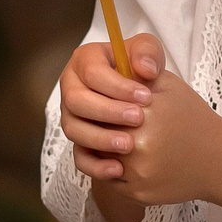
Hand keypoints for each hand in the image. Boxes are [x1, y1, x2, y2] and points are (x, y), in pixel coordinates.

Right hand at [59, 32, 163, 173]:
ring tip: (129, 145)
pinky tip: (119, 169)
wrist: (146, 104)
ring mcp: (72, 117)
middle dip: (107, 111)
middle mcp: (71, 88)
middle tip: (138, 118)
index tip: (146, 97)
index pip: (92, 72)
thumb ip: (148, 52)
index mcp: (85, 61)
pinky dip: (96, 165)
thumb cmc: (143, 74)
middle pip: (76, 100)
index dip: (117, 85)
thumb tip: (144, 69)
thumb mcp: (149, 55)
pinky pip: (79, 157)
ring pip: (74, 129)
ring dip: (100, 138)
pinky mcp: (79, 142)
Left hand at [97, 68, 221, 207]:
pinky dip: (114, 171)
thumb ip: (136, 77)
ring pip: (100, 159)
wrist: (219, 159)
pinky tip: (132, 160)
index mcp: (144, 113)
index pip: (101, 106)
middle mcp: (139, 145)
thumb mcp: (169, 87)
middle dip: (102, 129)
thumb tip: (105, 70)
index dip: (103, 105)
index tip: (108, 104)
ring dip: (104, 151)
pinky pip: (111, 181)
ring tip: (119, 141)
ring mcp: (138, 172)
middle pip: (98, 133)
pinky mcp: (139, 193)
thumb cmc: (192, 118)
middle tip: (111, 125)